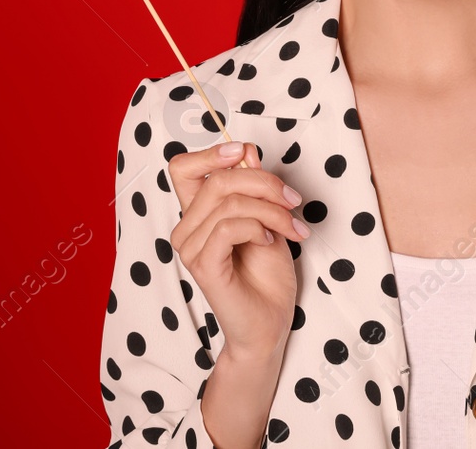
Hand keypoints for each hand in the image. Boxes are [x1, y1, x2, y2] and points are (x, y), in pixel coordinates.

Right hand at [167, 141, 304, 360]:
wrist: (270, 323)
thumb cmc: (267, 275)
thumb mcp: (268, 219)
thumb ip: (254, 188)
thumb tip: (247, 152)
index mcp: (198, 214)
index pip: (182, 169)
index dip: (210, 153)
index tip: (243, 152)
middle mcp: (188, 229)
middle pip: (217, 179)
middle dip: (264, 183)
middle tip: (293, 201)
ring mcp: (192, 249)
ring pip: (229, 202)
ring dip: (271, 209)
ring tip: (291, 227)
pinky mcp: (204, 267)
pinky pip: (228, 228)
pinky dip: (258, 227)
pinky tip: (270, 240)